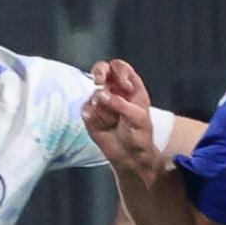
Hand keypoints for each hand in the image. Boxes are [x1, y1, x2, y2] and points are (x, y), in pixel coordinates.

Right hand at [84, 59, 164, 179]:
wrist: (130, 156)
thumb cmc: (139, 134)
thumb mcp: (137, 118)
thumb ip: (121, 104)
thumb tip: (101, 94)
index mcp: (130, 86)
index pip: (120, 68)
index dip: (119, 72)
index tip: (123, 86)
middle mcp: (114, 90)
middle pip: (102, 69)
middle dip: (99, 72)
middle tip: (98, 80)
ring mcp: (101, 101)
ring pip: (94, 93)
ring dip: (103, 107)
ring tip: (113, 121)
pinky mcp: (90, 113)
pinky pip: (86, 109)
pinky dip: (94, 117)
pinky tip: (104, 125)